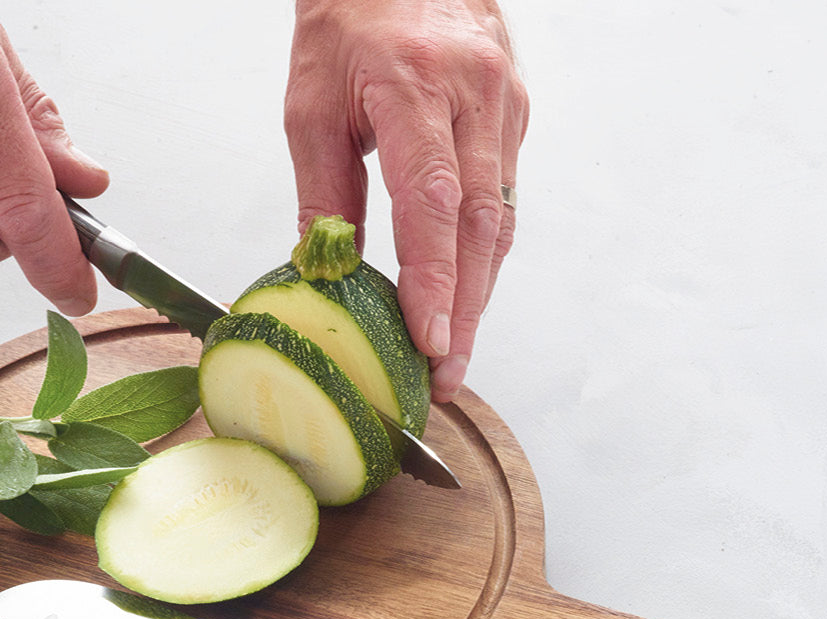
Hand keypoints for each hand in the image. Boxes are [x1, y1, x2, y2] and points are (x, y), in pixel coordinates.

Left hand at [286, 0, 528, 399]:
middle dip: (463, 312)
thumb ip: (324, 194)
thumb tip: (328, 272)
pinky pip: (502, 201)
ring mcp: (504, 107)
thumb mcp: (312, 105)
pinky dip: (481, 257)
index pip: (433, 203)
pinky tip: (463, 295)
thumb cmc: (351, 16)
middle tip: (446, 375)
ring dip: (477, 295)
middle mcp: (475, 96)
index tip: (429, 340)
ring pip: (499, 222)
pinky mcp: (513, 119)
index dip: (433, 281)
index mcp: (416, 86)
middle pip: (480, 227)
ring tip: (452, 353)